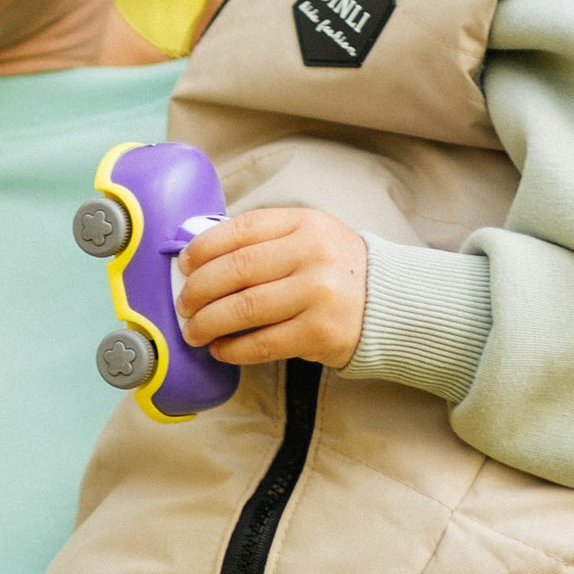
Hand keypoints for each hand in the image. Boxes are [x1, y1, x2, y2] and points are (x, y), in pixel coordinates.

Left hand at [177, 206, 368, 369]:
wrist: (390, 303)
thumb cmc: (336, 270)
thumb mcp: (309, 237)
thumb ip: (264, 241)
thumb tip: (200, 260)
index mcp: (305, 223)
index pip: (242, 230)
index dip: (204, 248)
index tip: (184, 264)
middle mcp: (312, 255)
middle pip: (236, 270)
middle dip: (198, 290)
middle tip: (184, 305)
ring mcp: (318, 294)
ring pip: (243, 308)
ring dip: (208, 323)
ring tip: (194, 331)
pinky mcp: (319, 333)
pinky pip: (261, 343)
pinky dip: (232, 349)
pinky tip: (221, 349)